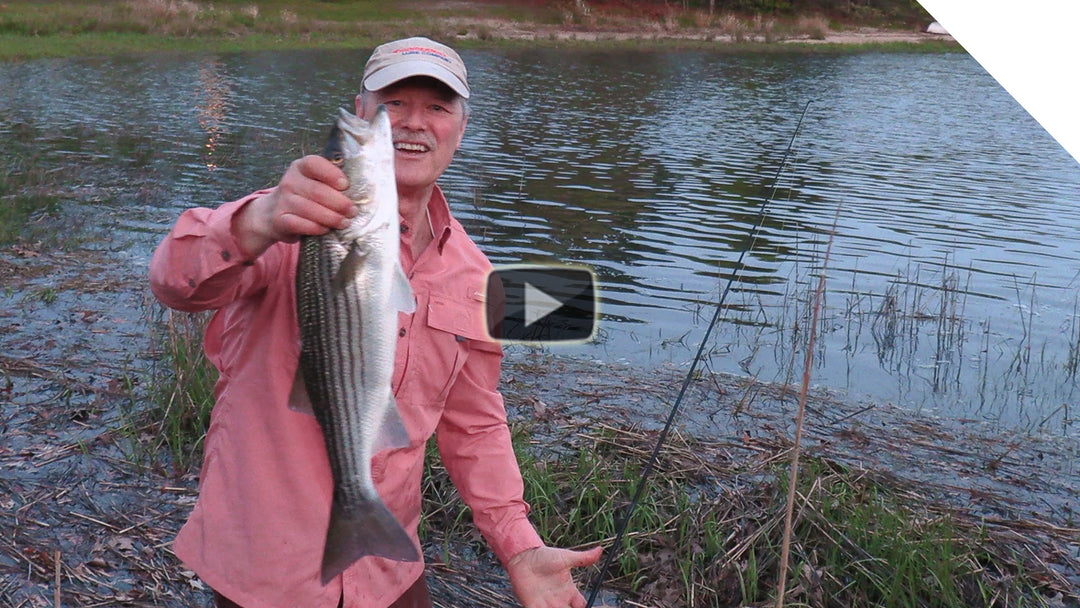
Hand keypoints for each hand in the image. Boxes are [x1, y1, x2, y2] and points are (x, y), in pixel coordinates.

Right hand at [232, 155, 354, 256]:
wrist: (273, 214)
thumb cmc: (304, 197)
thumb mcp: (314, 183)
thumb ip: (331, 183)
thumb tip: (360, 191)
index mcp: (300, 167)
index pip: (314, 164)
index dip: (331, 174)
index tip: (345, 185)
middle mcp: (289, 181)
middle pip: (317, 191)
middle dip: (339, 202)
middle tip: (353, 211)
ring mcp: (282, 201)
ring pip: (310, 209)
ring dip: (331, 217)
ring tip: (344, 222)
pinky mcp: (279, 220)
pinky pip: (299, 224)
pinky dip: (315, 228)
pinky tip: (326, 230)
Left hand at [507, 545, 602, 607]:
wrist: (523, 557)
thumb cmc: (544, 556)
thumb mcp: (566, 557)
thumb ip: (583, 558)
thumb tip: (600, 549)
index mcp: (569, 592)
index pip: (582, 606)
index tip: (594, 607)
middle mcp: (559, 601)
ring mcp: (546, 605)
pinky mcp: (533, 606)